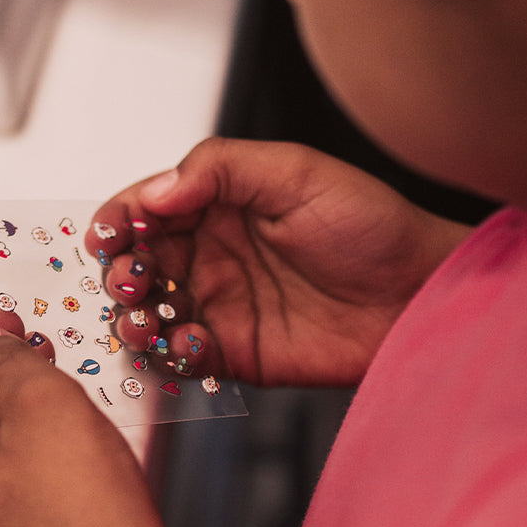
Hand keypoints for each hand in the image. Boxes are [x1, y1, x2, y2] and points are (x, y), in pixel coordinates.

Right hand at [87, 137, 472, 386]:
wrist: (419, 294)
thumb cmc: (372, 226)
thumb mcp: (298, 173)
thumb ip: (221, 169)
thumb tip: (156, 190)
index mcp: (219, 205)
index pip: (147, 209)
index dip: (118, 220)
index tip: (107, 235)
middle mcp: (212, 255)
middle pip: (137, 264)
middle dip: (120, 274)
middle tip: (130, 281)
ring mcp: (220, 305)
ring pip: (150, 315)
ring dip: (135, 320)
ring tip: (145, 320)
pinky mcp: (234, 352)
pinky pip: (183, 357)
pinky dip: (172, 355)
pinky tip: (191, 344)